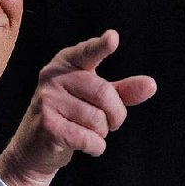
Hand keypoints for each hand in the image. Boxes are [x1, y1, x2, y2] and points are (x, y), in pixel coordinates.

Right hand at [0, 29, 156, 185]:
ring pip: (97, 119)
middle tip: (111, 124)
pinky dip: (95, 147)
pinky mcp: (47, 125)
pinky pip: (88, 138)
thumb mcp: (96, 101)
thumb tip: (150, 85)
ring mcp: (47, 101)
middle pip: (104, 93)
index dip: (100, 46)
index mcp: (65, 65)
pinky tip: (83, 145)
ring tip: (86, 132)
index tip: (113, 37)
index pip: (86, 53)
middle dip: (116, 115)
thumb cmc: (69, 118)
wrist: (34, 148)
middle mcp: (52, 78)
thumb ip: (122, 91)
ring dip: (102, 133)